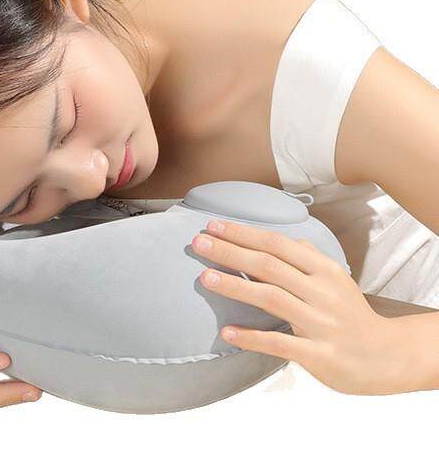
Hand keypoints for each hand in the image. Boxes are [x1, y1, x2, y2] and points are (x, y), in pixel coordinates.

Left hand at [191, 219, 409, 394]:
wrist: (385, 357)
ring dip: (235, 287)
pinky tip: (227, 332)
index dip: (243, 233)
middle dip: (230, 252)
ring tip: (205, 277)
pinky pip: (279, 343)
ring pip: (271, 298)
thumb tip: (282, 237)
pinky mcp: (318, 354)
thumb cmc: (351, 313)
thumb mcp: (335, 278)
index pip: (277, 244)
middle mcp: (322, 292)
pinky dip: (252, 337)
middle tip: (199, 242)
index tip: (213, 226)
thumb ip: (307, 257)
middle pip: (269, 266)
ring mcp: (320, 323)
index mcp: (324, 270)